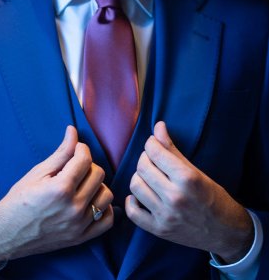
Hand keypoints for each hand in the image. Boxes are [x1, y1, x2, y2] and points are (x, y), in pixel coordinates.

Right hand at [0, 126, 113, 262]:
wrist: (7, 233)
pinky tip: (91, 201)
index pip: (85, 159)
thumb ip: (60, 153)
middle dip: (88, 165)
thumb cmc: (19, 200)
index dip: (81, 148)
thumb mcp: (37, 172)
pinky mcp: (81, 238)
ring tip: (82, 184)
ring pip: (106, 196)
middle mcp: (73, 207)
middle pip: (98, 175)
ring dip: (97, 185)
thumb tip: (73, 131)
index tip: (75, 149)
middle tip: (75, 167)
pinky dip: (103, 209)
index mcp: (61, 189)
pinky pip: (107, 220)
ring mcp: (79, 225)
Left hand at [125, 121, 253, 262]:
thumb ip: (173, 149)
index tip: (154, 143)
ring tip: (148, 176)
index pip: (155, 152)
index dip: (151, 143)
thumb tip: (158, 126)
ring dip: (139, 177)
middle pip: (142, 167)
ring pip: (135, 186)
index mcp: (187, 178)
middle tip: (152, 159)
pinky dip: (132, 201)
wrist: (226, 232)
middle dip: (145, 158)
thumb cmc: (214, 197)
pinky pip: (133, 212)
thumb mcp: (196, 171)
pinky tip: (141, 195)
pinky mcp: (159, 230)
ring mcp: (166, 215)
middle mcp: (175, 197)